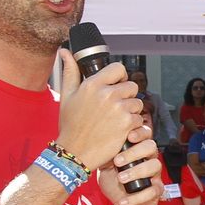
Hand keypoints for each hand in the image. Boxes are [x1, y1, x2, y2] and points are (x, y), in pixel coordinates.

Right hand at [55, 51, 141, 169]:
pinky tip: (119, 130)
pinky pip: (138, 118)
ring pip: (137, 102)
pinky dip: (132, 125)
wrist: (75, 152)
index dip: (120, 76)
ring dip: (130, 111)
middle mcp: (107, 94)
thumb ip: (69, 72)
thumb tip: (65, 52)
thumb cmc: (70, 126)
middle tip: (115, 107)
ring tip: (116, 120)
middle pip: (131, 85)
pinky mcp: (127, 123)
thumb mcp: (67, 96)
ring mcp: (119, 108)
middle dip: (126, 95)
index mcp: (93, 85)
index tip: (116, 84)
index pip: (118, 68)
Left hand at [96, 127, 162, 204]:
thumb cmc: (114, 182)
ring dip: (137, 172)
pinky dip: (136, 197)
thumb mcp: (105, 166)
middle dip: (135, 152)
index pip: (145, 133)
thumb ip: (106, 155)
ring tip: (121, 178)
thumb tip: (99, 145)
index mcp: (137, 148)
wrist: (119, 202)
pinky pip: (152, 191)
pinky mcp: (156, 190)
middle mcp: (149, 158)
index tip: (129, 137)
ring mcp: (154, 174)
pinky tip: (123, 201)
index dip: (140, 132)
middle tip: (118, 161)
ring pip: (154, 166)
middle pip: (151, 147)